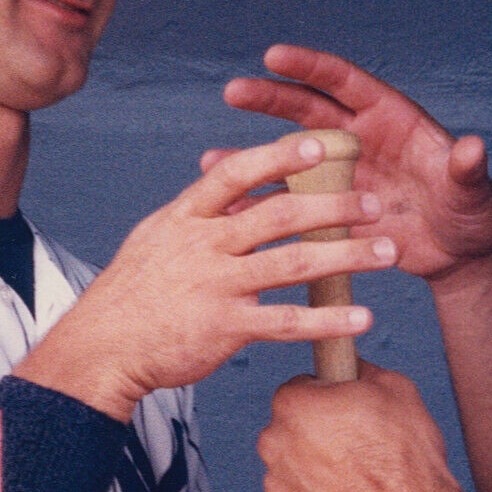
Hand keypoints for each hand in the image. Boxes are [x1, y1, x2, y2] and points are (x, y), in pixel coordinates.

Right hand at [18, 137, 395, 417]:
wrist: (101, 348)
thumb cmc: (134, 292)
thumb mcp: (159, 238)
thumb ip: (202, 215)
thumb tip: (240, 192)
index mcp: (187, 216)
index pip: (237, 173)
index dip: (279, 156)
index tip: (318, 144)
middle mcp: (204, 244)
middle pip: (279, 215)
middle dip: (334, 207)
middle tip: (376, 205)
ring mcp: (216, 285)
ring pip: (294, 264)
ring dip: (348, 257)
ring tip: (389, 252)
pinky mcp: (226, 328)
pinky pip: (287, 322)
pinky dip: (328, 320)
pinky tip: (362, 318)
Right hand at [221, 45, 491, 281]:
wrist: (461, 254)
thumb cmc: (472, 214)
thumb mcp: (472, 192)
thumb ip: (467, 169)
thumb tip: (473, 148)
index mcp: (391, 120)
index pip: (345, 83)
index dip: (310, 68)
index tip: (273, 55)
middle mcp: (360, 140)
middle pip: (308, 111)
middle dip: (271, 100)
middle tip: (234, 92)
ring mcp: (343, 175)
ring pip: (292, 160)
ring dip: (255, 158)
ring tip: (212, 161)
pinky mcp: (335, 212)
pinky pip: (293, 204)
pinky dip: (263, 206)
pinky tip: (230, 211)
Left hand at [259, 361, 467, 491]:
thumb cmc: (407, 457)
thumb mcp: (396, 388)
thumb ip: (361, 369)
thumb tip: (352, 365)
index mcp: (294, 403)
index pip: (298, 389)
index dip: (326, 399)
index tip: (346, 413)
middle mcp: (275, 444)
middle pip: (289, 432)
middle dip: (315, 437)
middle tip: (354, 449)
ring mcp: (278, 488)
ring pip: (292, 471)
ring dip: (315, 474)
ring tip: (355, 482)